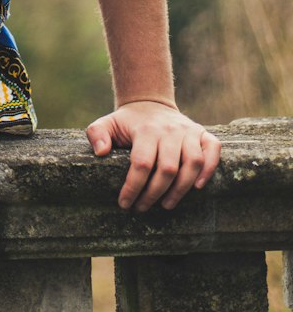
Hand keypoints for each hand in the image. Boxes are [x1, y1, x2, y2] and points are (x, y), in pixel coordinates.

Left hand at [86, 101, 221, 211]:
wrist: (150, 104)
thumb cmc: (128, 122)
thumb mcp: (107, 123)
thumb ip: (97, 134)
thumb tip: (101, 152)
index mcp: (146, 129)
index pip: (141, 163)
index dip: (133, 187)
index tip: (125, 203)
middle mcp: (170, 129)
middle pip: (167, 168)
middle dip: (154, 193)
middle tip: (143, 207)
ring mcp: (188, 131)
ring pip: (192, 162)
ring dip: (181, 188)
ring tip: (166, 204)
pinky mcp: (203, 133)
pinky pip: (213, 149)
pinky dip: (209, 168)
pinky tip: (198, 186)